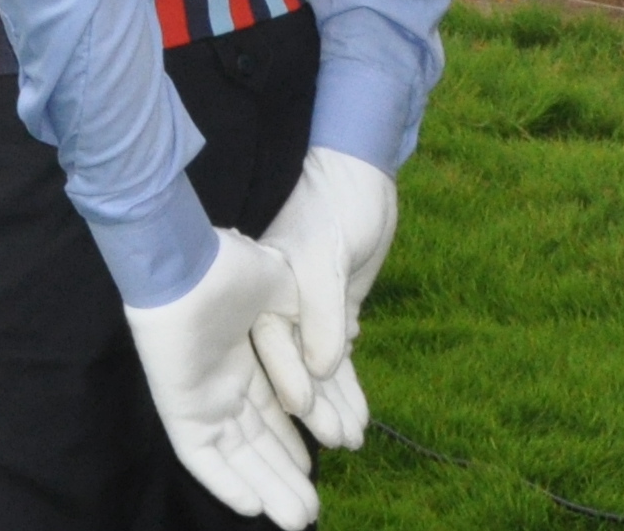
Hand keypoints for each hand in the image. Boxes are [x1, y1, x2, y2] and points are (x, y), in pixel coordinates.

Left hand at [122, 234, 318, 524]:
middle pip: (255, 440)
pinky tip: (252, 506)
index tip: (325, 458)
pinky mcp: (177, 404)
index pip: (271, 410)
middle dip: (284, 475)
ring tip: (298, 519)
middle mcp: (219, 380)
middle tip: (313, 510)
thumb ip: (308, 322)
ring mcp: (197, 394)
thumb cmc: (233, 264)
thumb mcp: (284, 291)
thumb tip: (342, 344)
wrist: (188, 259)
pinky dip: (223, 480)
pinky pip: (199, 454)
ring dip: (265, 487)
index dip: (295, 437)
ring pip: (234, 454)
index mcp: (242, 356)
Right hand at [246, 149, 398, 450]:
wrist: (357, 175)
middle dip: (312, 411)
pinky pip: (337, 357)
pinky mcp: (333, 313)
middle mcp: (278, 308)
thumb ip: (321, 311)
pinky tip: (358, 416)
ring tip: (353, 441)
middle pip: (291, 370)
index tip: (304, 416)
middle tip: (336, 448)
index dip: (288, 383)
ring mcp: (306, 313)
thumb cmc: (334, 206)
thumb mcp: (325, 254)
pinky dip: (347, 386)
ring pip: (317, 370)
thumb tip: (323, 367)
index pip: (272, 349)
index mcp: (265, 293)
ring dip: (333, 405)